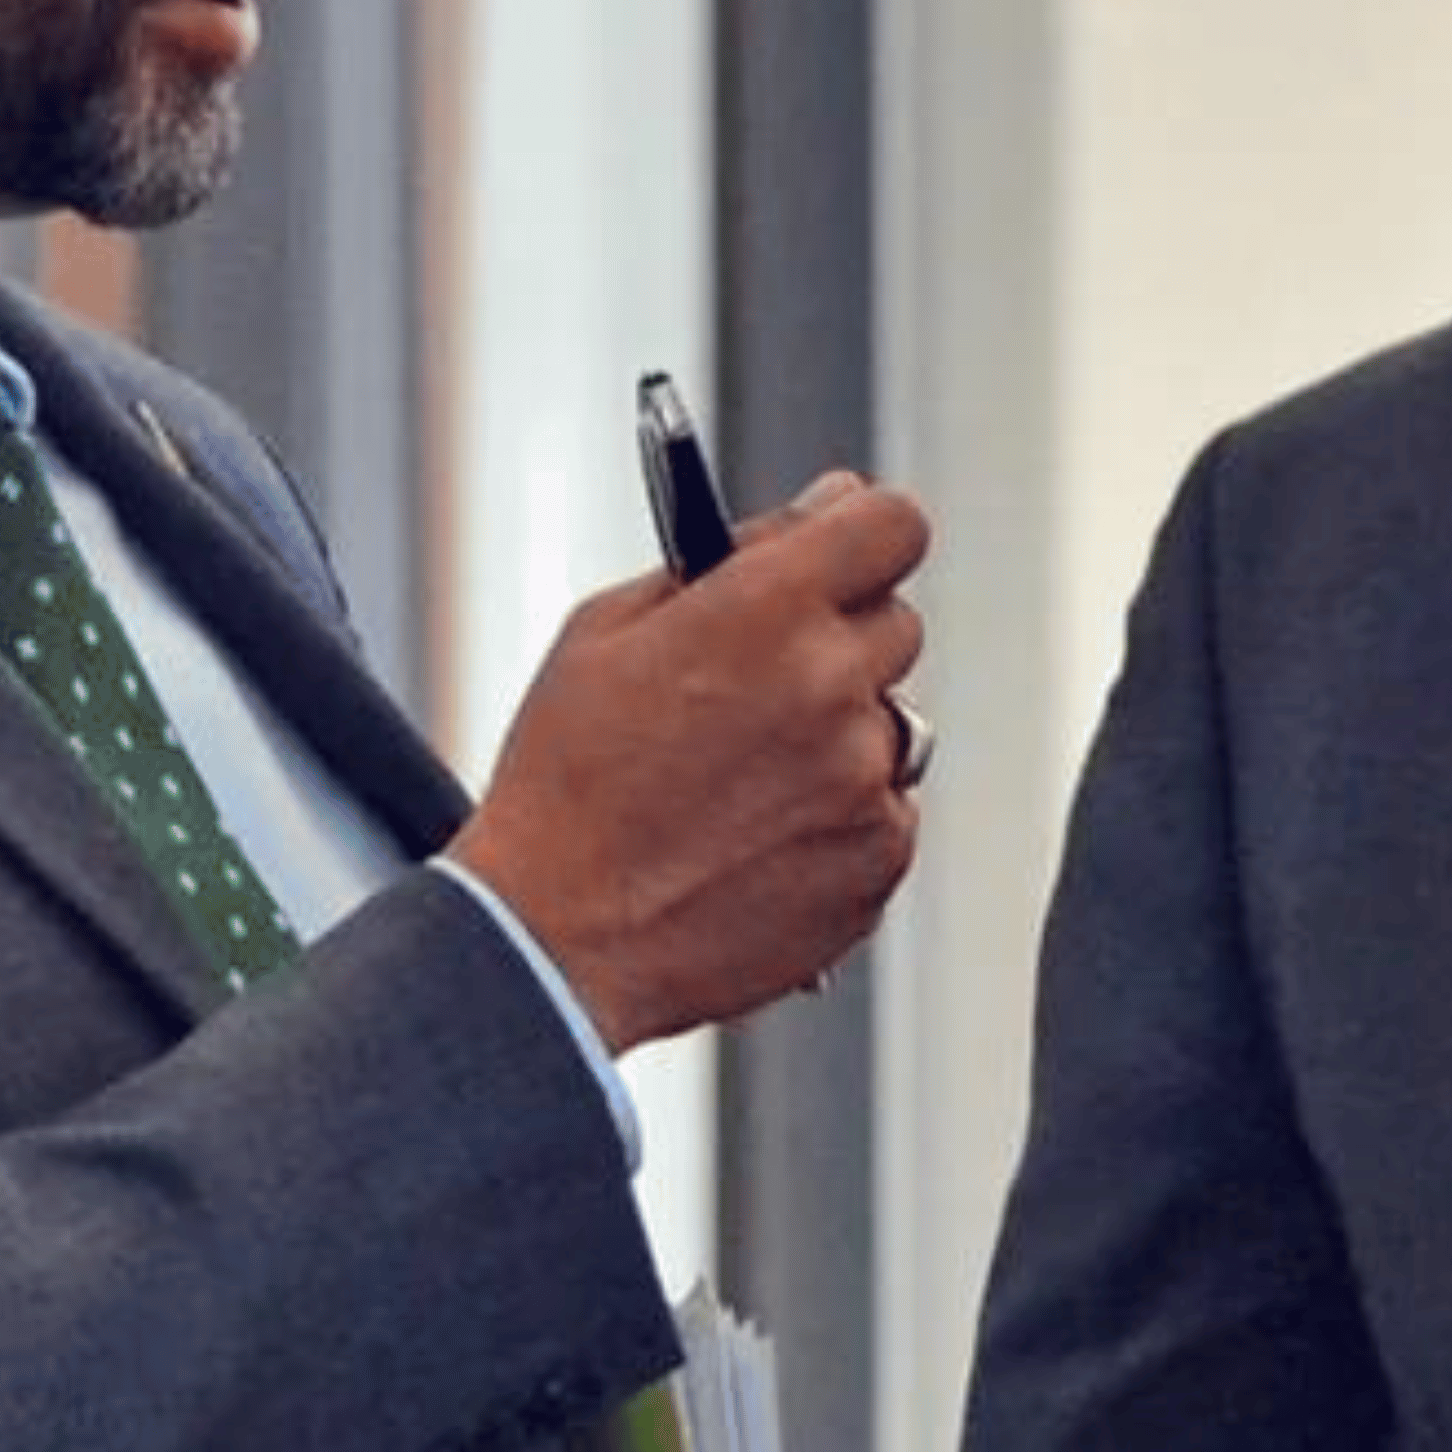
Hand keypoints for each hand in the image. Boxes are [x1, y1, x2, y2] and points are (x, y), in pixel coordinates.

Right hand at [444, 470, 931, 1048]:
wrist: (556, 937)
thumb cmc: (566, 783)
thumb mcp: (608, 628)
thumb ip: (725, 558)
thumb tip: (816, 513)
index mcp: (768, 608)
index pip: (891, 524)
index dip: (863, 530)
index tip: (842, 547)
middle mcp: (833, 685)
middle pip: (895, 624)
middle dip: (837, 639)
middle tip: (758, 683)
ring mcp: (865, 778)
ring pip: (892, 723)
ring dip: (840, 733)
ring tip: (745, 778)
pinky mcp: (879, 859)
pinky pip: (887, 809)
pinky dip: (839, 816)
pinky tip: (758, 837)